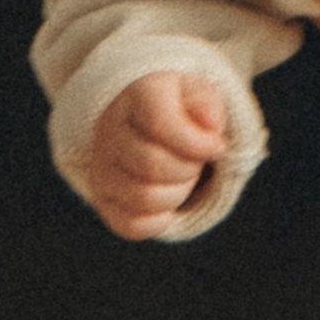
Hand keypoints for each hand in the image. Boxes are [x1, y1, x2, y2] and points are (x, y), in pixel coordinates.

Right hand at [86, 71, 229, 236]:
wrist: (151, 124)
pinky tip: (168, 198)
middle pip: (152, 165)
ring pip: (144, 198)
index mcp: (137, 94)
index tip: (218, 147)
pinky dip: (160, 220)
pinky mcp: (103, 200)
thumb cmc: (184, 110)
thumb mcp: (202, 95)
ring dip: (178, 194)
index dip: (197, 143)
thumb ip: (209, 104)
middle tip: (196, 161)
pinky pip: (132, 225)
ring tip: (182, 177)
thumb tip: (210, 122)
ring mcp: (101, 168)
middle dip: (189, 170)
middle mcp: (110, 130)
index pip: (159, 123)